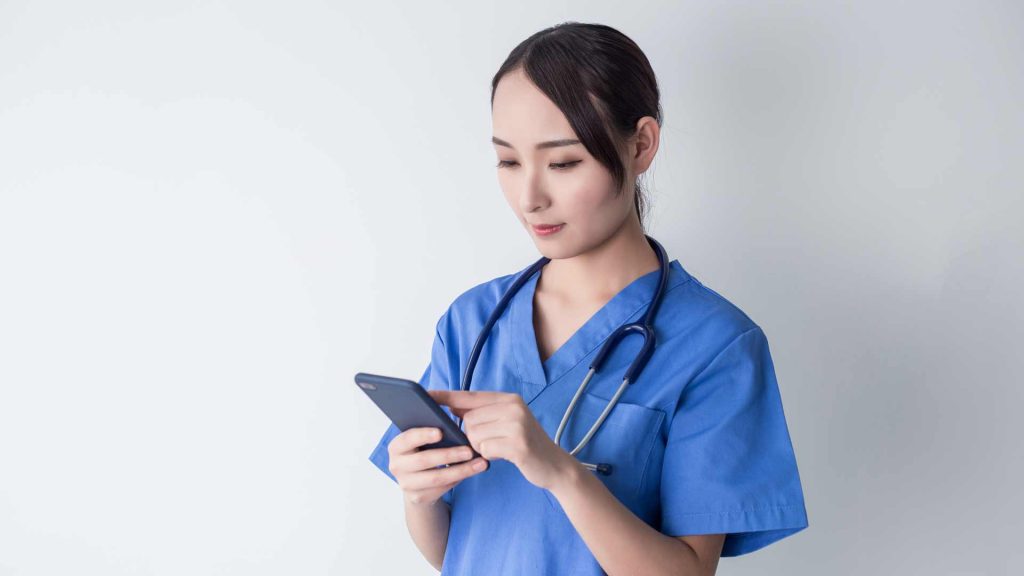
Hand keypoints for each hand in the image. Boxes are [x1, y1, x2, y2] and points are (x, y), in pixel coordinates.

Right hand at [387, 426, 488, 505]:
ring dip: (461, 470)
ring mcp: (405, 484)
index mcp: (396, 446)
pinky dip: (459, 479)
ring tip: (480, 463)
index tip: (440, 432)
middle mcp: (396, 466)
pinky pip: (441, 489)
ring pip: (436, 478)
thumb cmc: (423, 450)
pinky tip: (472, 471)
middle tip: (469, 450)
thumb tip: (452, 418)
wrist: (415, 480)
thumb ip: (431, 430)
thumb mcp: (422, 440)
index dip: (423, 435)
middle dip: (449, 455)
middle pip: (424, 460)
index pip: (408, 439)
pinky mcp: (417, 497)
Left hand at [428, 390, 576, 490]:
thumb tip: (451, 407)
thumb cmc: (524, 445)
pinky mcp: (518, 443)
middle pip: (469, 420)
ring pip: (474, 435)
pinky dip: (490, 456)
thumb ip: (483, 413)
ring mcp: (517, 424)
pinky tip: (505, 456)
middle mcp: (513, 406)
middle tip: (494, 442)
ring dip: (482, 447)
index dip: (446, 396)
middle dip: (474, 436)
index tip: (425, 394)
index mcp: (508, 399)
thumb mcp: (506, 422)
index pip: (469, 396)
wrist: (555, 466)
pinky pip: (485, 449)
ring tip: (501, 448)